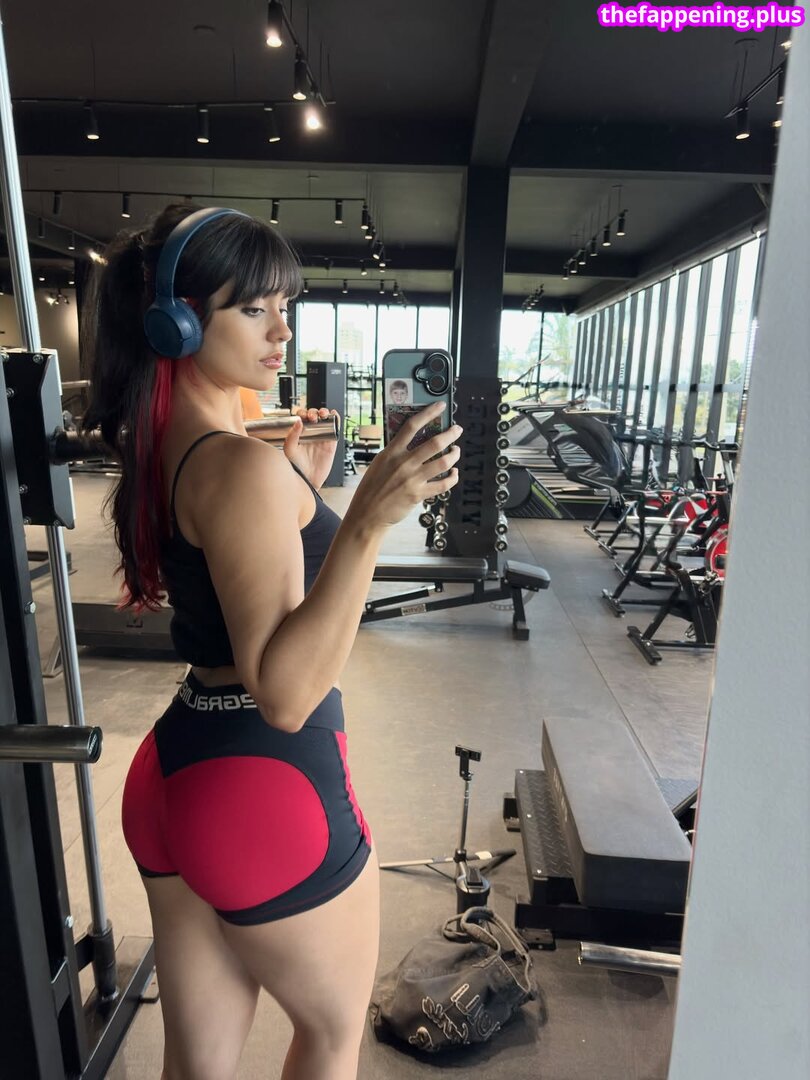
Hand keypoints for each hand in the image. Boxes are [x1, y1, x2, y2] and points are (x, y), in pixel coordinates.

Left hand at [283, 407, 338, 488]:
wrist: (308, 478)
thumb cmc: (296, 466)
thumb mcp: (289, 449)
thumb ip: (292, 435)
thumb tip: (298, 421)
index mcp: (299, 433)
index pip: (301, 417)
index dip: (303, 413)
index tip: (303, 416)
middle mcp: (311, 433)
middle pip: (313, 415)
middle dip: (313, 412)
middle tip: (312, 417)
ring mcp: (322, 436)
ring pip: (325, 419)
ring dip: (324, 412)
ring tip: (323, 414)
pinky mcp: (331, 442)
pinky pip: (336, 427)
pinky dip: (336, 419)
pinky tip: (334, 415)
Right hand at [348, 402, 460, 530]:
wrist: (367, 514)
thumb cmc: (371, 489)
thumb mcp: (379, 464)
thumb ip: (395, 453)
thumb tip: (413, 441)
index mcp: (391, 452)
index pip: (412, 426)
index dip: (428, 413)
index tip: (440, 406)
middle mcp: (404, 463)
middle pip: (434, 443)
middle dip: (451, 434)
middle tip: (457, 430)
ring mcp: (412, 479)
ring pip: (443, 463)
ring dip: (454, 455)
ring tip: (456, 451)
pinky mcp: (418, 494)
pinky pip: (443, 484)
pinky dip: (452, 477)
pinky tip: (454, 473)